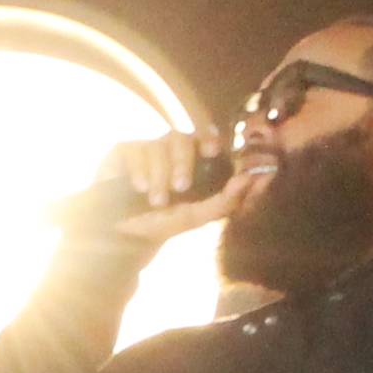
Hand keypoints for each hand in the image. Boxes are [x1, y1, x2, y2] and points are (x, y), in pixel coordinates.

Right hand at [81, 132, 250, 248]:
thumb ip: (226, 201)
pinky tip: (138, 189)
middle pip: (181, 138)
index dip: (209, 138)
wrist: (122, 235)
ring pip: (158, 146)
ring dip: (160, 176)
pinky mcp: (124, 151)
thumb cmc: (162, 223)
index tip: (212, 150)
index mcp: (192, 159)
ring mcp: (146, 148)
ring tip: (155, 201)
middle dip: (182, 164)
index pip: (205, 137)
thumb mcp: (196, 217)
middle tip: (180, 188)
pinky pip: (136, 151)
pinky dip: (140, 172)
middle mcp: (170, 149)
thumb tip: (250, 179)